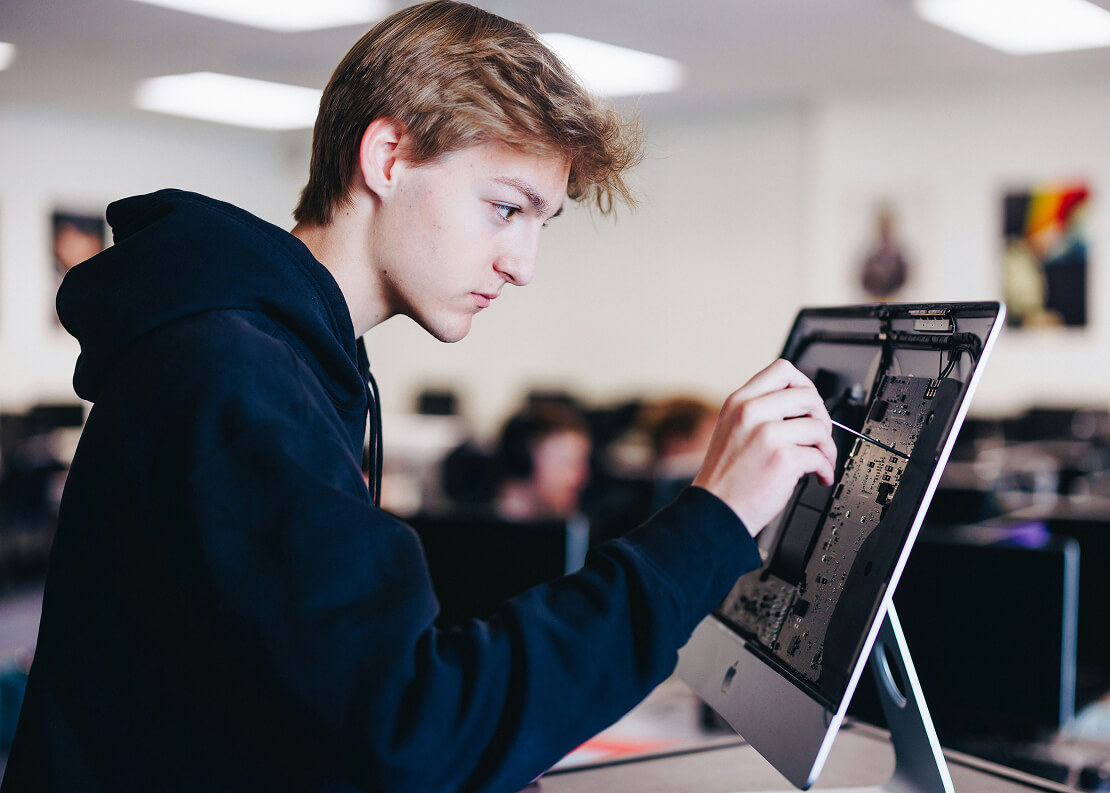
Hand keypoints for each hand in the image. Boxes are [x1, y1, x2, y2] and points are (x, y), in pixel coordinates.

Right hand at [693, 359, 836, 535]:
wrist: (714, 512)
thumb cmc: (725, 477)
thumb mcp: (732, 429)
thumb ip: (759, 412)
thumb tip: (801, 406)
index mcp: (738, 402)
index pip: (782, 370)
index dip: (804, 384)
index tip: (808, 405)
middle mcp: (751, 413)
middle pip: (808, 395)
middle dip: (822, 417)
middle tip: (819, 436)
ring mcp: (767, 435)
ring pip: (819, 426)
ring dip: (828, 447)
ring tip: (821, 461)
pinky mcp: (782, 460)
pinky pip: (820, 456)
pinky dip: (826, 470)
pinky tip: (819, 477)